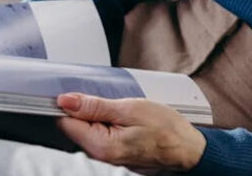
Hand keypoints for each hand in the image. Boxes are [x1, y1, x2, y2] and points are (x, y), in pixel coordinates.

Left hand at [56, 93, 206, 171]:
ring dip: (99, 116)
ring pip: (88, 130)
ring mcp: (106, 158)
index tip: (82, 92)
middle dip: (87, 110)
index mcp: (100, 145)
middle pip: (75, 127)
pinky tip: (124, 119)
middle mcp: (99, 156)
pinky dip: (108, 124)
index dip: (71, 104)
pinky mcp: (113, 156)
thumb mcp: (131, 108)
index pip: (65, 122)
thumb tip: (66, 101)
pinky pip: (100, 136)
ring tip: (122, 110)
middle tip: (112, 101)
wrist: (186, 148)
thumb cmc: (166, 129)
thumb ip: (95, 106)